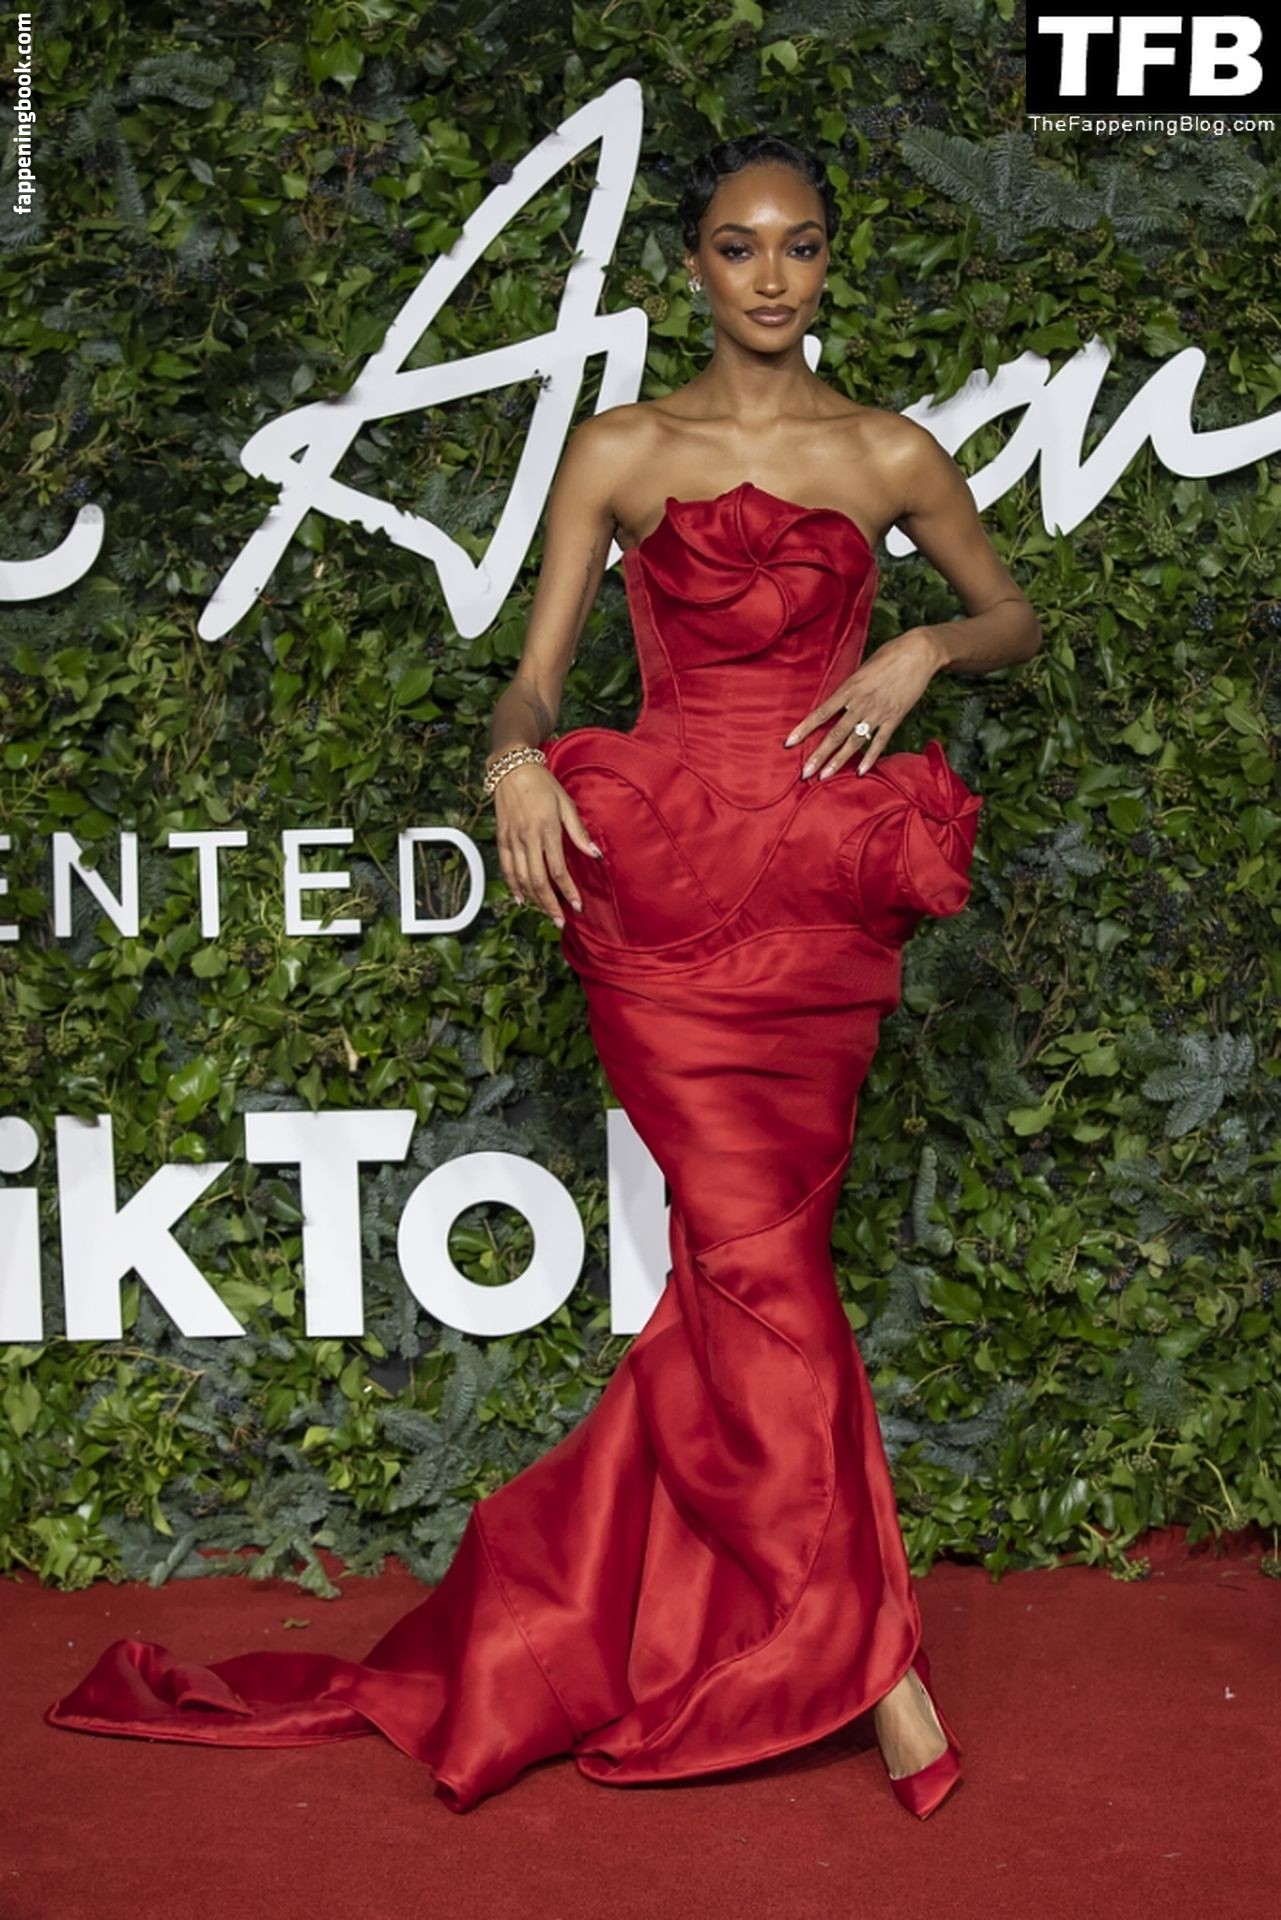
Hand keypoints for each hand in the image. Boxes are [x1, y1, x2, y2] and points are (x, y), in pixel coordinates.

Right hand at [492, 760, 602, 928]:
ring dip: (534, 900)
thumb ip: (578, 832)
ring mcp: (512, 840)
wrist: (511, 768)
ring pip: (521, 879)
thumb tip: (595, 855)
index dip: (567, 891)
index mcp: (546, 830)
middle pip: (538, 880)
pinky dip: (513, 886)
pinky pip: (506, 868)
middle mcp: (527, 838)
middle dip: (550, 904)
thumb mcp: (566, 804)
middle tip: (560, 921)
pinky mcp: (501, 839)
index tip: (577, 906)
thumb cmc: (543, 785)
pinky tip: (521, 899)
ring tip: (546, 913)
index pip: (557, 870)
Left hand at [783, 629, 944, 779]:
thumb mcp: (862, 669)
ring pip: (854, 742)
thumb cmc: (889, 655)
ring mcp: (878, 712)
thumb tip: (839, 703)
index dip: (804, 729)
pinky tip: (860, 772)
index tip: (789, 743)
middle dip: (818, 755)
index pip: (821, 713)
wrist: (919, 652)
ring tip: (824, 776)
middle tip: (805, 773)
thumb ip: (850, 688)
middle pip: (835, 734)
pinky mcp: (894, 718)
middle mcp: (861, 703)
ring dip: (838, 761)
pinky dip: (870, 758)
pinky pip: (880, 742)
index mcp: (849, 688)